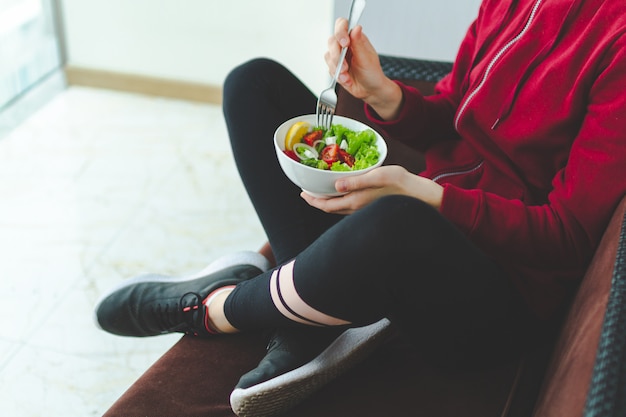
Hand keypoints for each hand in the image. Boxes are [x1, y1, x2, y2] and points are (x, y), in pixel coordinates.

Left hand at [301, 165, 443, 214]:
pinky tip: (341, 191)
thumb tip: (335, 186)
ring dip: (327, 201)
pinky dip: (338, 200)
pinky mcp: (371, 206)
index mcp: (356, 202)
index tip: (302, 192)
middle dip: (316, 200)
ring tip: (320, 190)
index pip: (326, 205)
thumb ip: (356, 182)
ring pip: (338, 208)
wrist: (422, 196)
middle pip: (329, 208)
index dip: (312, 200)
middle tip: (306, 191)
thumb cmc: (402, 183)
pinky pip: (348, 206)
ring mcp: (364, 209)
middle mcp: (357, 209)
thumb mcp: (378, 176)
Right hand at [325, 18, 402, 119]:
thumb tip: (356, 28)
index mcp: (356, 38)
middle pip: (332, 41)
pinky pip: (329, 68)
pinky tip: (346, 79)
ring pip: (328, 55)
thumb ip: (358, 44)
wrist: (370, 91)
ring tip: (347, 76)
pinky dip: (337, 75)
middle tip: (345, 66)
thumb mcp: (367, 59)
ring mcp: (339, 56)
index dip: (340, 32)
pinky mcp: (335, 66)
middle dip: (337, 56)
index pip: (342, 25)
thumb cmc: (372, 74)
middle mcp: (346, 45)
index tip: (345, 43)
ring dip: (337, 68)